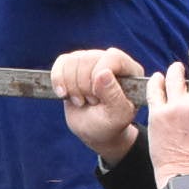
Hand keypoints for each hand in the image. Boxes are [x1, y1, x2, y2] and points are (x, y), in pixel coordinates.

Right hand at [51, 47, 143, 163]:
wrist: (94, 131)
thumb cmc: (110, 125)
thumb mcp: (117, 117)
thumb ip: (114, 96)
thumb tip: (103, 73)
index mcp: (130, 70)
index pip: (112, 57)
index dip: (98, 76)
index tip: (97, 98)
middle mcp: (111, 60)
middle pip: (88, 59)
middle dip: (83, 86)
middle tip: (91, 103)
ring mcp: (92, 60)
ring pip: (72, 60)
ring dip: (71, 86)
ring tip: (81, 101)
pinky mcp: (75, 65)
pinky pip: (61, 62)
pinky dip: (58, 80)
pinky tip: (64, 94)